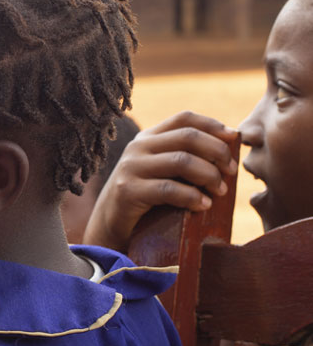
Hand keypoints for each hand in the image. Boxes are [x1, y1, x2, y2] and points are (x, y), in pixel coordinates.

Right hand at [84, 111, 238, 251]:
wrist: (111, 227)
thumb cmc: (147, 200)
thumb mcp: (163, 171)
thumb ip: (185, 157)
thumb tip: (230, 147)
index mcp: (148, 138)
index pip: (184, 118)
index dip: (213, 125)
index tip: (233, 139)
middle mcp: (138, 147)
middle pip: (188, 137)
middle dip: (217, 152)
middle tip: (231, 171)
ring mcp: (131, 167)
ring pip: (182, 161)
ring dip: (209, 175)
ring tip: (220, 191)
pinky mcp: (127, 191)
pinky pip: (169, 189)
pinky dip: (192, 197)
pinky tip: (204, 206)